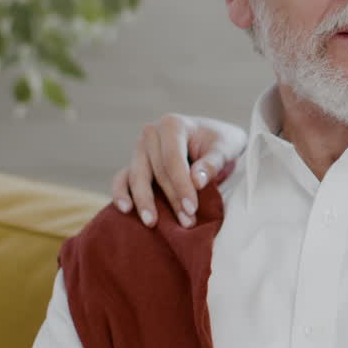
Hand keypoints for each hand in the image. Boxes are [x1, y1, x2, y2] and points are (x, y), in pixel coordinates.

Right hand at [110, 113, 246, 227]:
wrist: (212, 139)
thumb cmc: (220, 142)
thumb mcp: (226, 147)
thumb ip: (213, 162)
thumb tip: (196, 181)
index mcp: (172, 124)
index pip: (173, 159)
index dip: (181, 186)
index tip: (192, 208)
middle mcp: (151, 134)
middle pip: (156, 171)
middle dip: (171, 199)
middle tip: (186, 222)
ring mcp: (139, 149)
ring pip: (137, 178)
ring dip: (145, 202)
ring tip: (152, 223)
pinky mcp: (134, 164)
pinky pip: (122, 179)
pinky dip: (121, 194)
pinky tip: (125, 210)